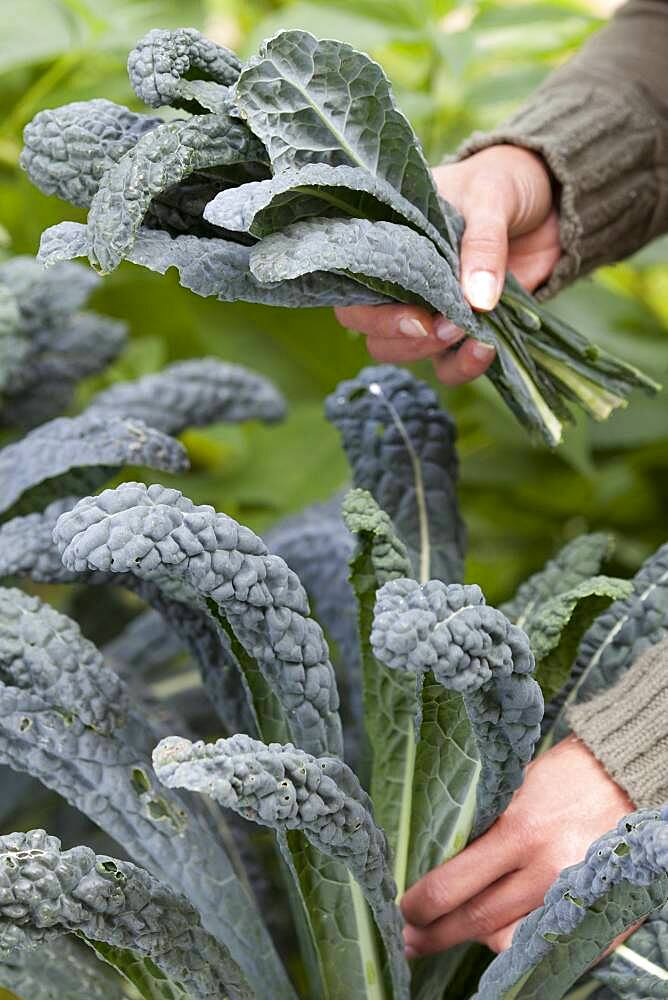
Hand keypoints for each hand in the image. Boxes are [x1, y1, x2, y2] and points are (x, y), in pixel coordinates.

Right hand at [335, 144, 559, 384]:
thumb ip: (483, 243)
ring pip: (402, 353)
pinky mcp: (460, 330)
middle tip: (442, 327)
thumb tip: (477, 301)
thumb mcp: (491, 197)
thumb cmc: (503, 183)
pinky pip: (447, 365)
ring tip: (469, 334)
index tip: (414, 318)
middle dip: (403, 340)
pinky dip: (463, 366)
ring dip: (429, 354)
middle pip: (370, 331)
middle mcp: (399, 281)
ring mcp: (429, 309)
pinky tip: (486, 349)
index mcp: (388, 242)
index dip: (371, 313)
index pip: (354, 287)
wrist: (551, 202)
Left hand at [401, 736, 634, 955]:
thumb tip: (437, 864)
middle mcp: (548, 869)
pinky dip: (520, 940)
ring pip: (509, 940)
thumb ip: (481, 828)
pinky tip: (502, 928)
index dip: (420, 904)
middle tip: (409, 940)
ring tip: (457, 928)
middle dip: (436, 934)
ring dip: (478, 938)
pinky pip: (545, 945)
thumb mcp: (512, 789)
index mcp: (521, 830)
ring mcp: (574, 896)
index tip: (402, 909)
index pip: (453, 884)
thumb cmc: (562, 776)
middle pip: (476, 920)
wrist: (624, 779)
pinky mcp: (598, 916)